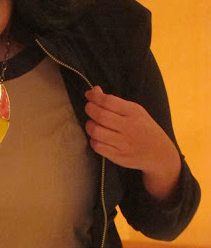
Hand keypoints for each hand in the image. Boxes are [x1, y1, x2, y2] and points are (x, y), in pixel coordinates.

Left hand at [84, 86, 181, 200]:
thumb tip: (93, 91)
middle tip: (89, 108)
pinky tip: (98, 137)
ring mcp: (124, 143)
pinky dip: (93, 140)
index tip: (89, 94)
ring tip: (93, 123)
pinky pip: (97, 146)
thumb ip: (114, 102)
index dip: (94, 96)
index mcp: (134, 112)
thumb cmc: (143, 128)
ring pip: (96, 131)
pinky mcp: (118, 156)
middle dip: (89, 109)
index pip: (109, 101)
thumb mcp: (136, 111)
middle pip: (100, 115)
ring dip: (89, 125)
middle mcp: (129, 127)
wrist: (159, 153)